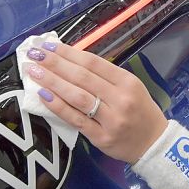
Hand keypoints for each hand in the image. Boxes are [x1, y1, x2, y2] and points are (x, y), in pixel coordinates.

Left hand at [26, 42, 168, 162]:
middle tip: (34, 54)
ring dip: (52, 82)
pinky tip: (43, 95)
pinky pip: (75, 119)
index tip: (49, 45)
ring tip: (34, 71)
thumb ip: (105, 76)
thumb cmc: (140, 111)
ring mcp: (110, 119)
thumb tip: (69, 61)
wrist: (154, 143)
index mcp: (127, 82)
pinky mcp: (101, 137)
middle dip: (55, 63)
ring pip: (77, 97)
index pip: (93, 63)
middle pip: (82, 77)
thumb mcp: (131, 87)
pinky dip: (58, 106)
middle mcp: (120, 99)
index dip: (69, 53)